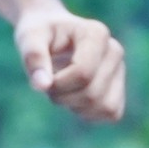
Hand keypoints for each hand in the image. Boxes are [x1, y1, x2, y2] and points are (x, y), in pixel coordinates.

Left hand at [15, 0, 125, 120]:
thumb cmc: (39, 34)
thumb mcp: (29, 38)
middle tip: (48, 83)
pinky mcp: (118, 87)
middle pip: (92, 93)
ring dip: (75, 106)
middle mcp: (114, 50)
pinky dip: (88, 113)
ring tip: (62, 89)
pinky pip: (111, 113)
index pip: (83, 74)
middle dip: (62, 97)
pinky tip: (73, 98)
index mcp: (96, 33)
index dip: (58, 84)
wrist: (49, 34)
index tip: (42, 77)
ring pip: (104, 107)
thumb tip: (42, 86)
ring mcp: (119, 70)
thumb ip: (33, 57)